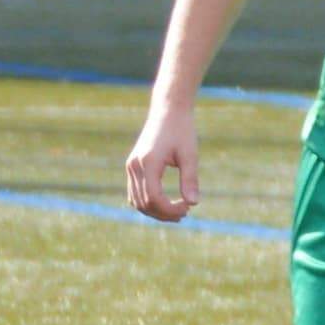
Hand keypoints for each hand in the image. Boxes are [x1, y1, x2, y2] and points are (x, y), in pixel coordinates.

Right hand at [123, 96, 200, 221]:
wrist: (168, 110)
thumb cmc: (182, 130)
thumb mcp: (190, 155)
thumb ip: (190, 180)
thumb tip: (194, 204)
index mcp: (148, 162)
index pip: (154, 197)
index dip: (170, 209)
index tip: (188, 208)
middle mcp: (135, 165)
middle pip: (144, 203)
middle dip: (164, 213)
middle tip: (185, 213)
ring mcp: (131, 166)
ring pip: (136, 200)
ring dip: (155, 211)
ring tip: (178, 212)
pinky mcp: (132, 166)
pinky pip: (134, 193)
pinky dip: (148, 203)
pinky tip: (166, 204)